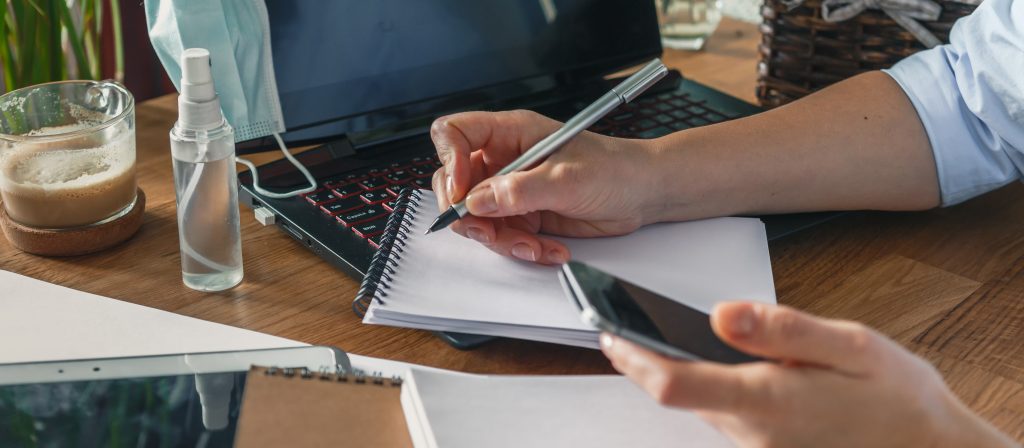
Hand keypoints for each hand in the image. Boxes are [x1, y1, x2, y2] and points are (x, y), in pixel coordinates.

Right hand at [430, 110, 661, 264]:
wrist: (644, 194)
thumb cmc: (616, 169)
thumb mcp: (567, 179)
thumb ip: (520, 191)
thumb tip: (478, 201)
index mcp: (510, 133)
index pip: (454, 134)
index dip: (449, 161)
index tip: (464, 191)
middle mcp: (505, 159)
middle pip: (456, 184)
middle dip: (468, 215)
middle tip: (489, 232)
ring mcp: (512, 189)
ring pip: (477, 218)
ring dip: (500, 239)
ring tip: (534, 246)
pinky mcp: (524, 215)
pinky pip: (503, 236)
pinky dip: (520, 249)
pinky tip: (548, 249)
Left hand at [601, 302, 1016, 447]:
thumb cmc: (896, 398)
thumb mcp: (852, 346)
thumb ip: (783, 329)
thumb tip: (722, 313)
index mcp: (768, 400)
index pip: (676, 384)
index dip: (633, 359)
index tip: (608, 331)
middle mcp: (754, 432)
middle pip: (677, 395)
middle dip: (645, 360)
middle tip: (618, 324)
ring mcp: (758, 446)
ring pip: (699, 404)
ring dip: (676, 373)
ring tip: (651, 335)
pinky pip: (724, 415)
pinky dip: (709, 388)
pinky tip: (715, 363)